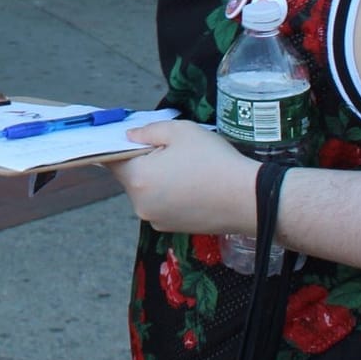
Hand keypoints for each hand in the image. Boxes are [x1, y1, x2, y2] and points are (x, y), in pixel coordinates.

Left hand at [105, 120, 260, 234]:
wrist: (249, 200)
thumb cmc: (214, 161)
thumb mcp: (181, 132)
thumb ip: (148, 131)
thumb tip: (129, 136)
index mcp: (137, 179)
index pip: (111, 159)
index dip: (117, 144)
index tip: (125, 136)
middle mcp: (140, 204)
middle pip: (130, 176)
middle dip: (143, 161)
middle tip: (170, 148)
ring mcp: (155, 220)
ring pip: (146, 191)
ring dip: (157, 178)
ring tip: (187, 167)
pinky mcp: (171, 228)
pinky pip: (161, 204)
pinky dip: (169, 193)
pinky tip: (193, 185)